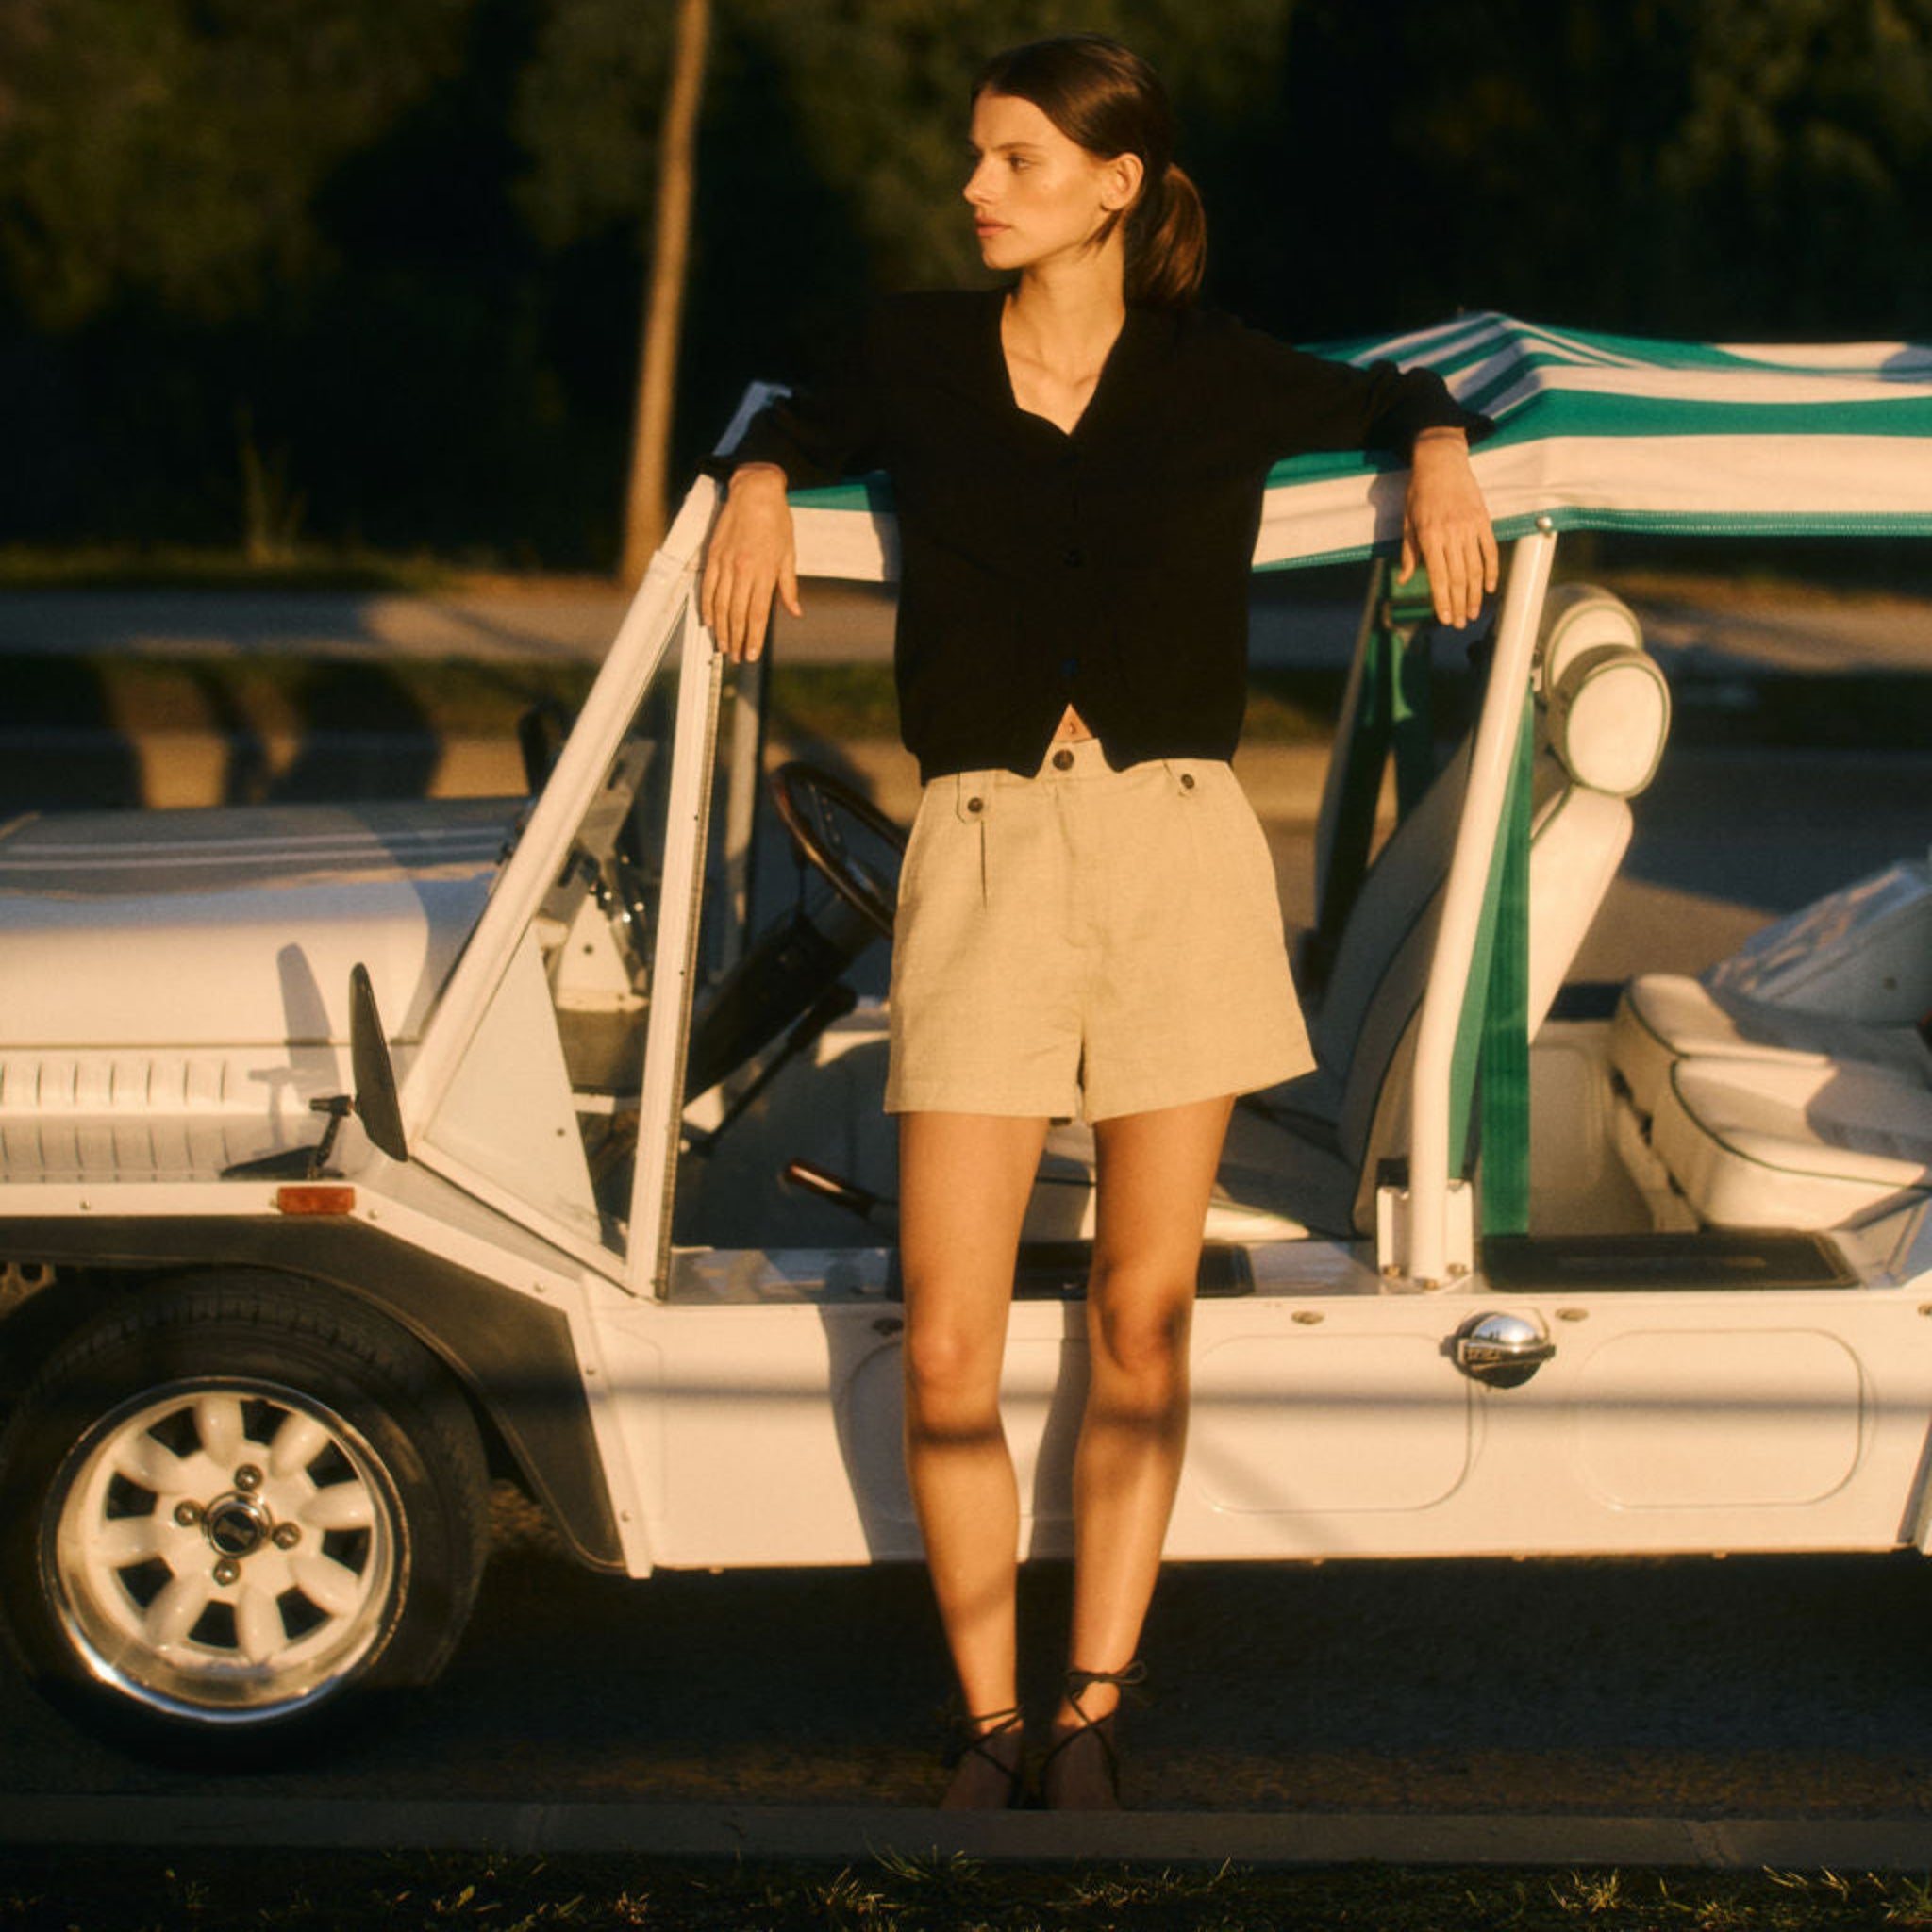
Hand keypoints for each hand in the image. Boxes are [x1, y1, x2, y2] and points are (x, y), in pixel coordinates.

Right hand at [699, 463, 800, 661]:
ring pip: (720, 605)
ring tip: (723, 646)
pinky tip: (709, 622)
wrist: (755, 491)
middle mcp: (743, 570)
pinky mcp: (713, 556)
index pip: (758, 614)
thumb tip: (794, 611)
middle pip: (738, 615)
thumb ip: (788, 586)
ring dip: (721, 629)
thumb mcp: (789, 553)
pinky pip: (707, 588)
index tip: (752, 654)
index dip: (754, 637)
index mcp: (764, 571)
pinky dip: (707, 607)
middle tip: (737, 657)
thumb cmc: (776, 521)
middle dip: (737, 639)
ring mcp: (725, 564)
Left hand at [1399, 427, 1497, 628]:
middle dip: (1459, 604)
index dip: (1442, 601)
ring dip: (1474, 594)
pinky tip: (1489, 588)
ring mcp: (1469, 527)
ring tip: (1473, 613)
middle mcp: (1451, 534)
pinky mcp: (1483, 520)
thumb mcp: (1407, 522)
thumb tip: (1406, 580)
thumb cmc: (1419, 492)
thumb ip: (1410, 552)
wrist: (1441, 461)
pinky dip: (1491, 570)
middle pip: (1458, 578)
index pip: (1438, 578)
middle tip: (1460, 623)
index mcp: (1430, 536)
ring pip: (1475, 568)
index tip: (1444, 619)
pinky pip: (1489, 550)